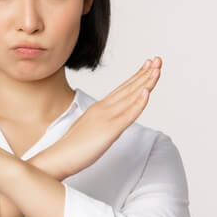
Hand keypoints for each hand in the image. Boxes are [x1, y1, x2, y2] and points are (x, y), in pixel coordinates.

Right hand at [51, 56, 161, 177]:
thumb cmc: (72, 148)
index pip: (122, 89)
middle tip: (158, 60)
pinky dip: (138, 102)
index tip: (148, 66)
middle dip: (145, 73)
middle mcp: (104, 108)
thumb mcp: (90, 129)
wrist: (58, 156)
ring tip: (157, 69)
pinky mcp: (109, 130)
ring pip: (131, 97)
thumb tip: (111, 123)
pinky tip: (147, 92)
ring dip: (145, 82)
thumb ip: (102, 122)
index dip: (136, 77)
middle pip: (128, 88)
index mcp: (100, 108)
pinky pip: (128, 115)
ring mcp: (107, 118)